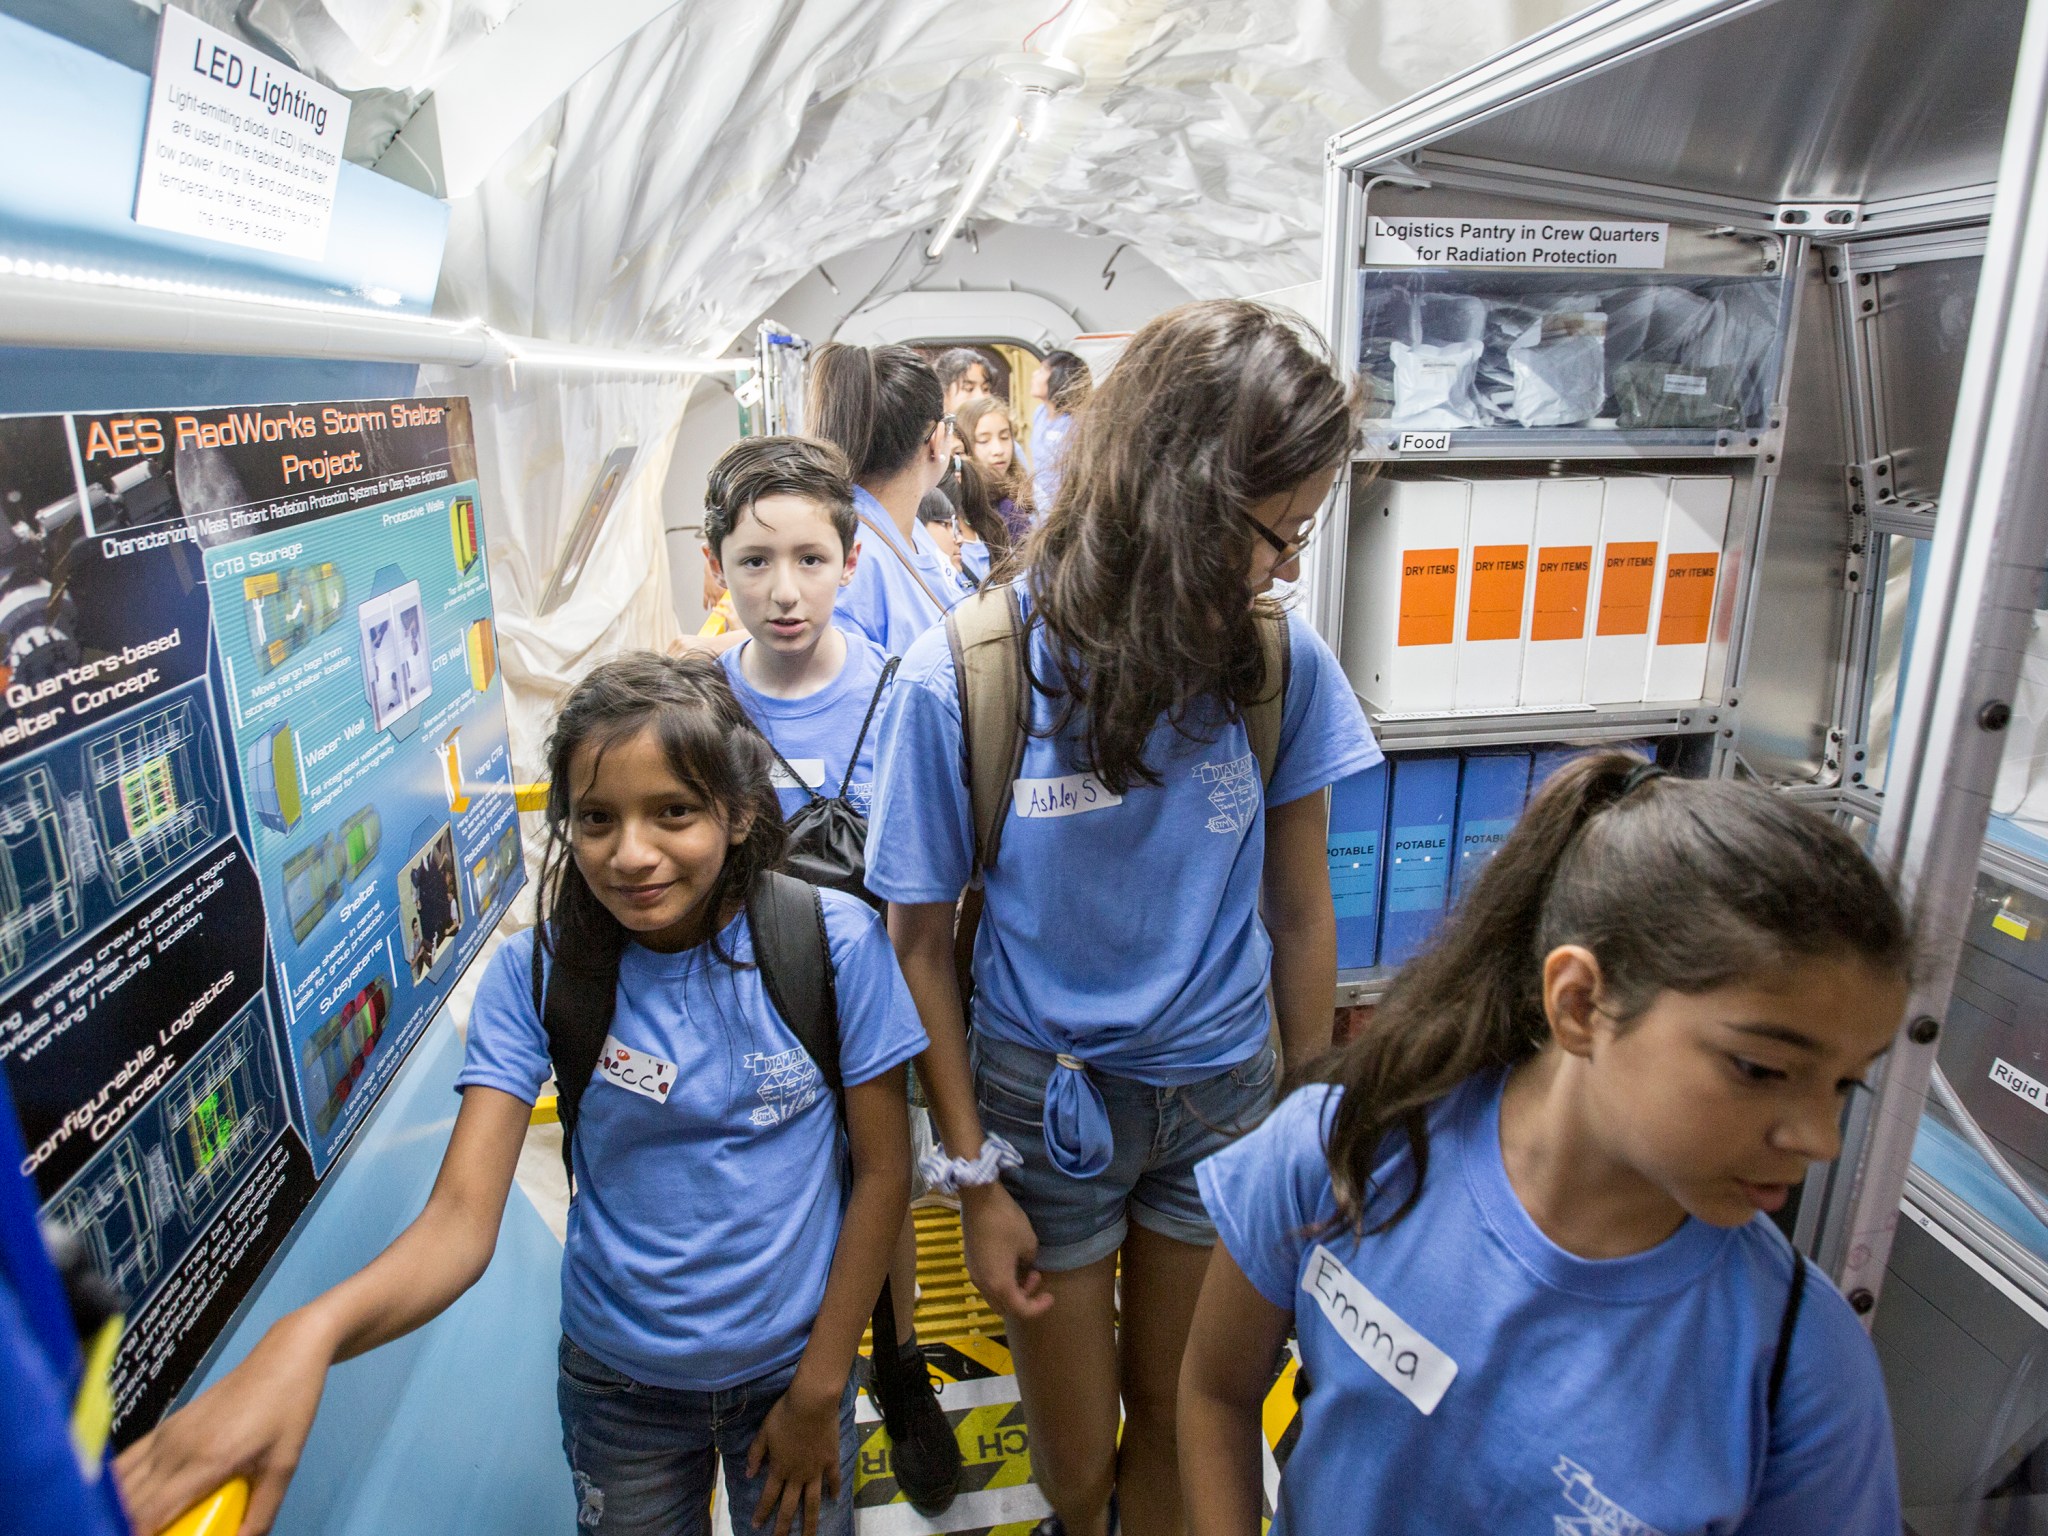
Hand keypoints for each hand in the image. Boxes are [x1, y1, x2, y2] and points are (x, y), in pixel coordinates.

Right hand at [115, 1308, 336, 1535]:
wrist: (284, 1357)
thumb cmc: (288, 1409)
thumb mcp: (283, 1467)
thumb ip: (261, 1514)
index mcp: (207, 1461)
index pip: (150, 1514)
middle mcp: (176, 1449)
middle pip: (128, 1505)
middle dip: (122, 1528)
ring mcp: (167, 1435)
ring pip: (119, 1485)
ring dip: (118, 1512)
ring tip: (125, 1526)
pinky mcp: (165, 1426)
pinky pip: (125, 1463)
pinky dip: (116, 1489)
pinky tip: (122, 1506)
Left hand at [746, 1378, 842, 1535]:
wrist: (812, 1403)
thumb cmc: (785, 1414)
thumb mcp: (763, 1433)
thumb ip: (755, 1454)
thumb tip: (749, 1475)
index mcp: (779, 1468)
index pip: (768, 1496)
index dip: (762, 1512)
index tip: (756, 1526)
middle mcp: (797, 1475)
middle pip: (789, 1506)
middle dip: (783, 1527)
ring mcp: (816, 1470)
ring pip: (813, 1502)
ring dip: (810, 1522)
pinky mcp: (831, 1460)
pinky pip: (833, 1480)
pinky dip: (834, 1490)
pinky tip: (834, 1500)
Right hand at [961, 1182, 1051, 1318]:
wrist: (979, 1199)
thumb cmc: (1006, 1222)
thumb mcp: (1029, 1243)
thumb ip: (1029, 1262)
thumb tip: (1024, 1264)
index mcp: (999, 1284)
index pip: (1021, 1310)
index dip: (1038, 1307)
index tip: (1050, 1296)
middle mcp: (983, 1284)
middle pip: (1004, 1308)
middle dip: (1023, 1300)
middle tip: (1035, 1277)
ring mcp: (973, 1273)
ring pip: (994, 1296)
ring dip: (1011, 1290)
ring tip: (1025, 1268)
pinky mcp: (970, 1261)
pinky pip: (987, 1282)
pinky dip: (1001, 1281)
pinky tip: (1010, 1261)